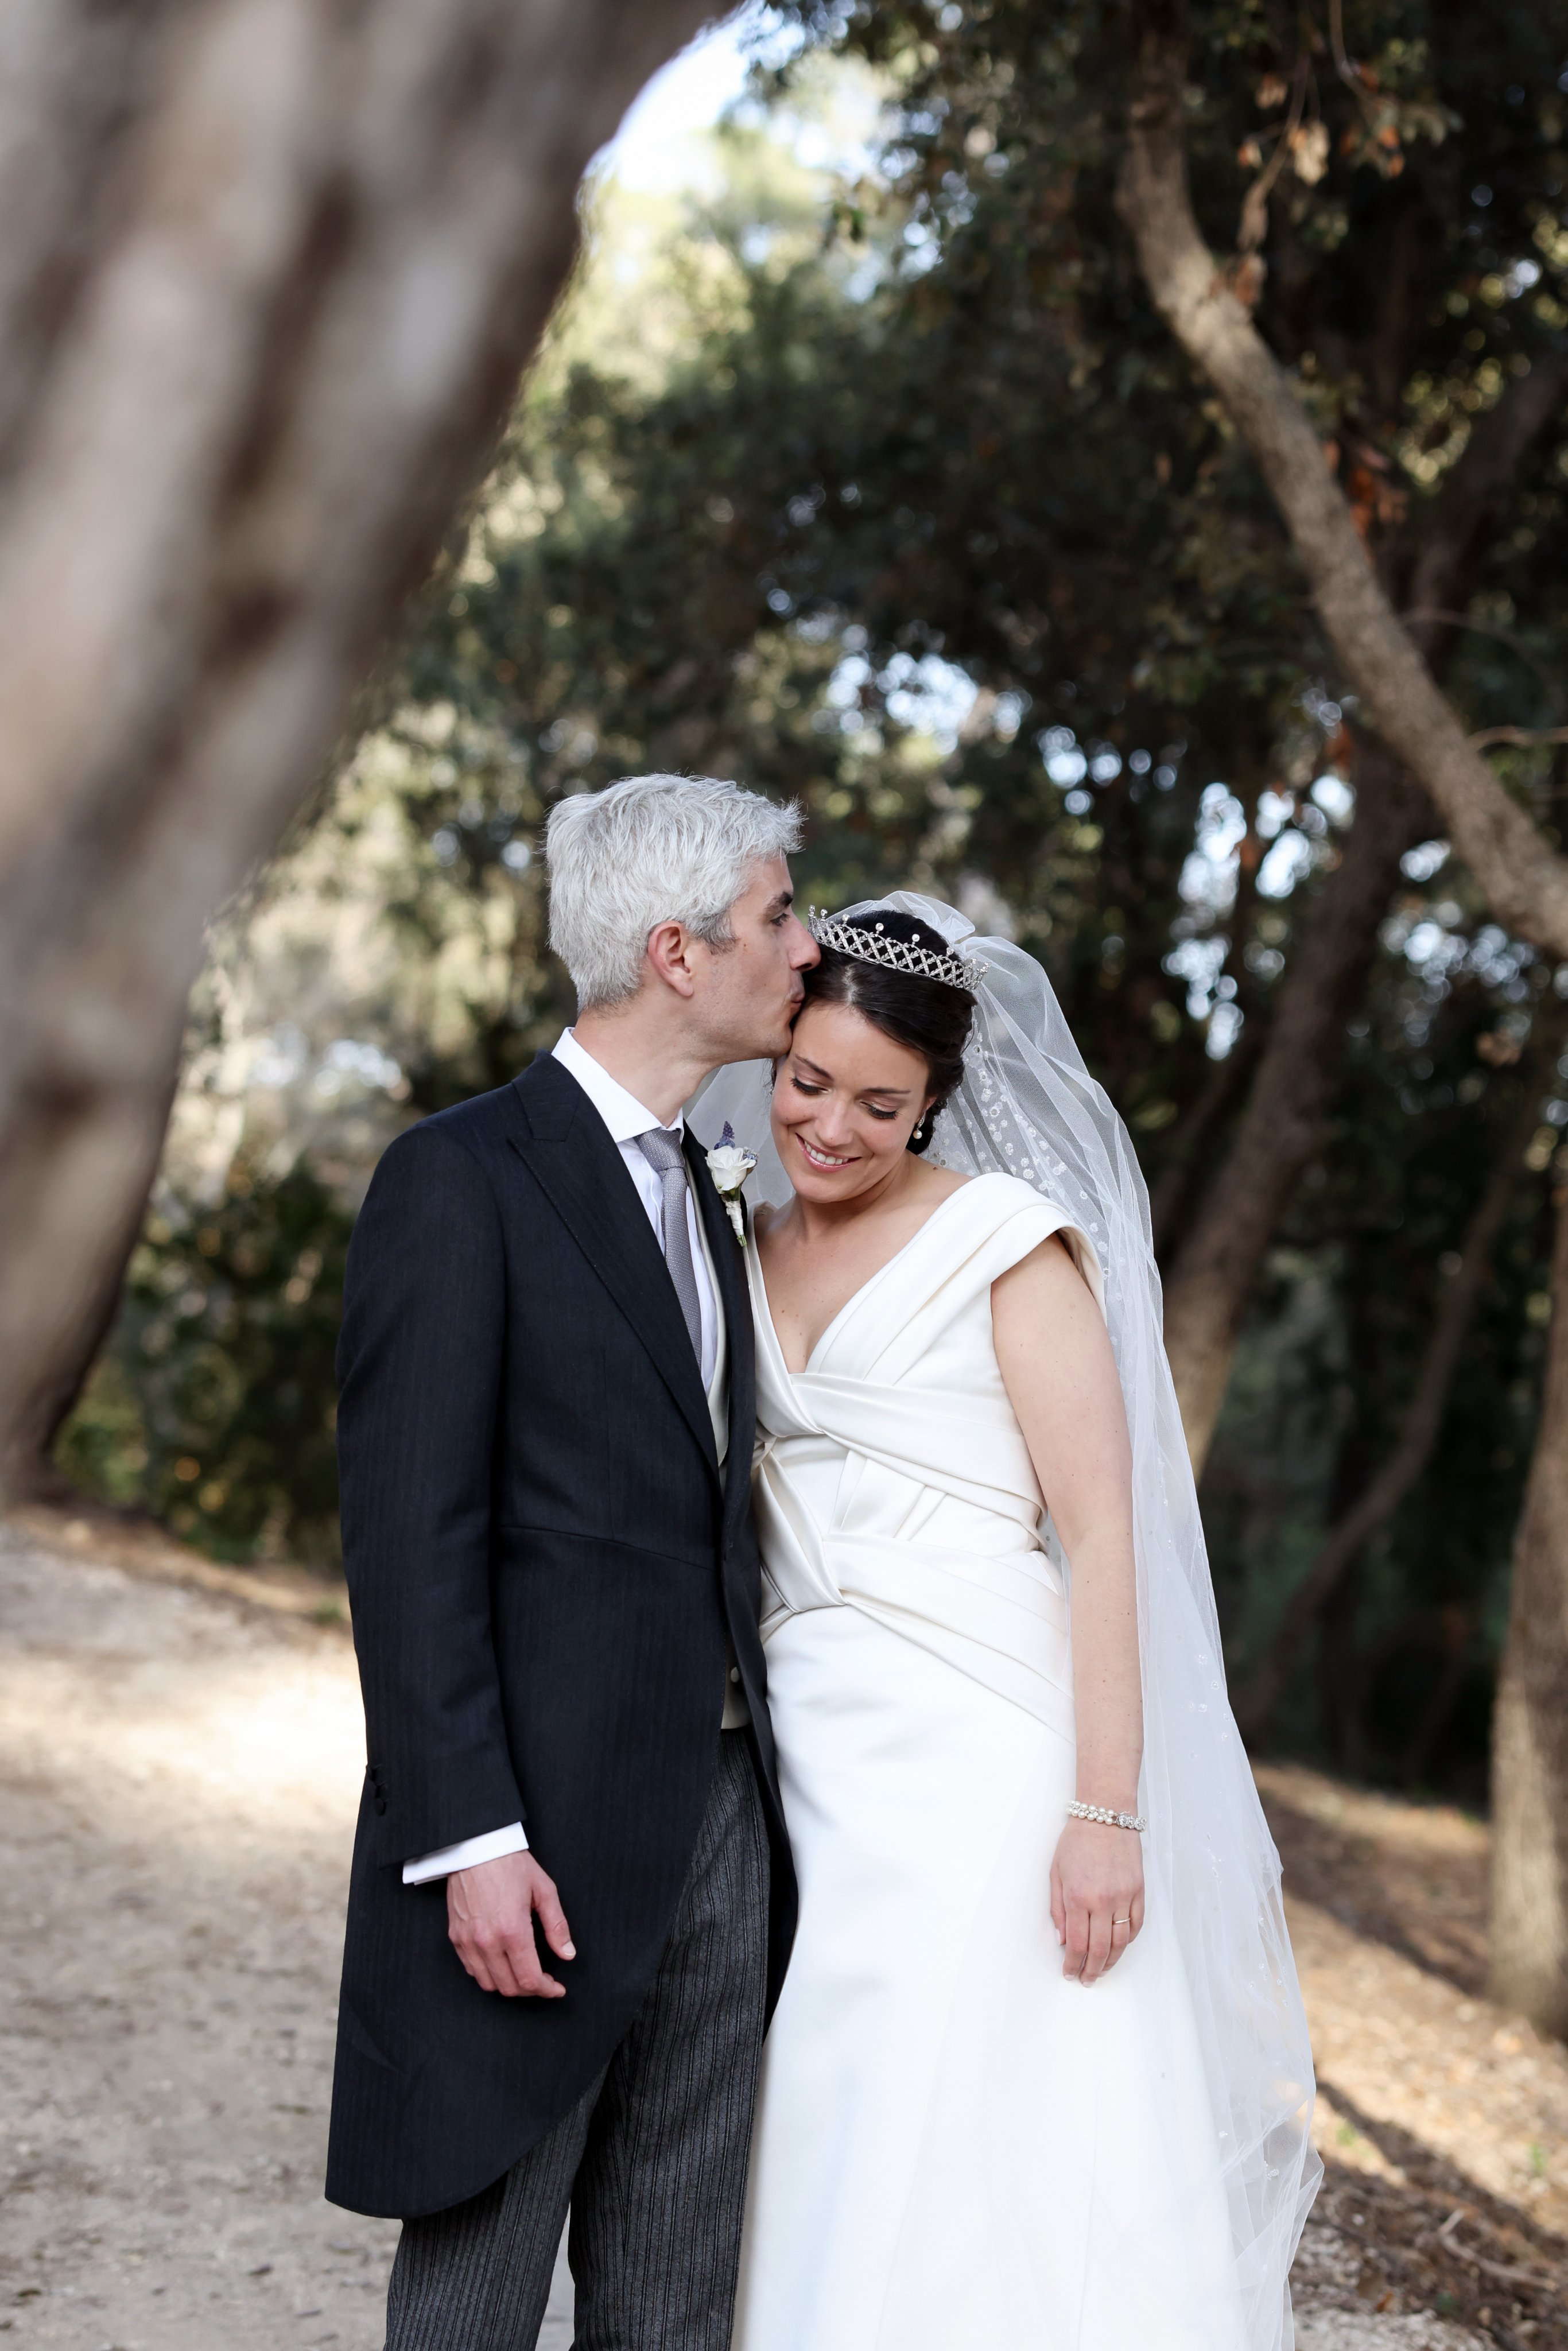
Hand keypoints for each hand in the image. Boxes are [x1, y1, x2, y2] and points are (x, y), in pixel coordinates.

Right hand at [447, 1850, 574, 1997]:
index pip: (530, 1979)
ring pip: (488, 1984)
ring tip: (523, 1973)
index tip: (557, 1989)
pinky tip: (501, 1962)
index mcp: (512, 1930)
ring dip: (508, 1985)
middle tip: (544, 1981)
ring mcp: (468, 1941)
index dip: (547, 1990)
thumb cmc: (511, 1864)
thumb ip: (557, 1926)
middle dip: (530, 1990)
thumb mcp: (544, 1890)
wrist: (476, 1846)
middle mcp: (487, 1941)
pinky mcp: (455, 1937)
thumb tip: (568, 1954)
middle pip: (509, 1987)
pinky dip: (488, 1974)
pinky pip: (471, 1969)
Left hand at [1050, 1816, 1143, 1984]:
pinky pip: (1136, 1925)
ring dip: (1112, 1961)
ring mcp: (1124, 1897)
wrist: (1105, 1815)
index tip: (1069, 1973)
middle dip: (1092, 1970)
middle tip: (1086, 1979)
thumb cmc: (1076, 1841)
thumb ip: (1057, 1909)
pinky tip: (1119, 1947)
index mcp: (1078, 1897)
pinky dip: (1128, 1940)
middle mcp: (1103, 1901)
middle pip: (1100, 1949)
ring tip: (1102, 1970)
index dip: (1073, 1964)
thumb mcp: (1056, 1873)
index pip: (1076, 1944)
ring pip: (1121, 1942)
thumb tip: (1062, 1940)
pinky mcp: (1139, 1891)